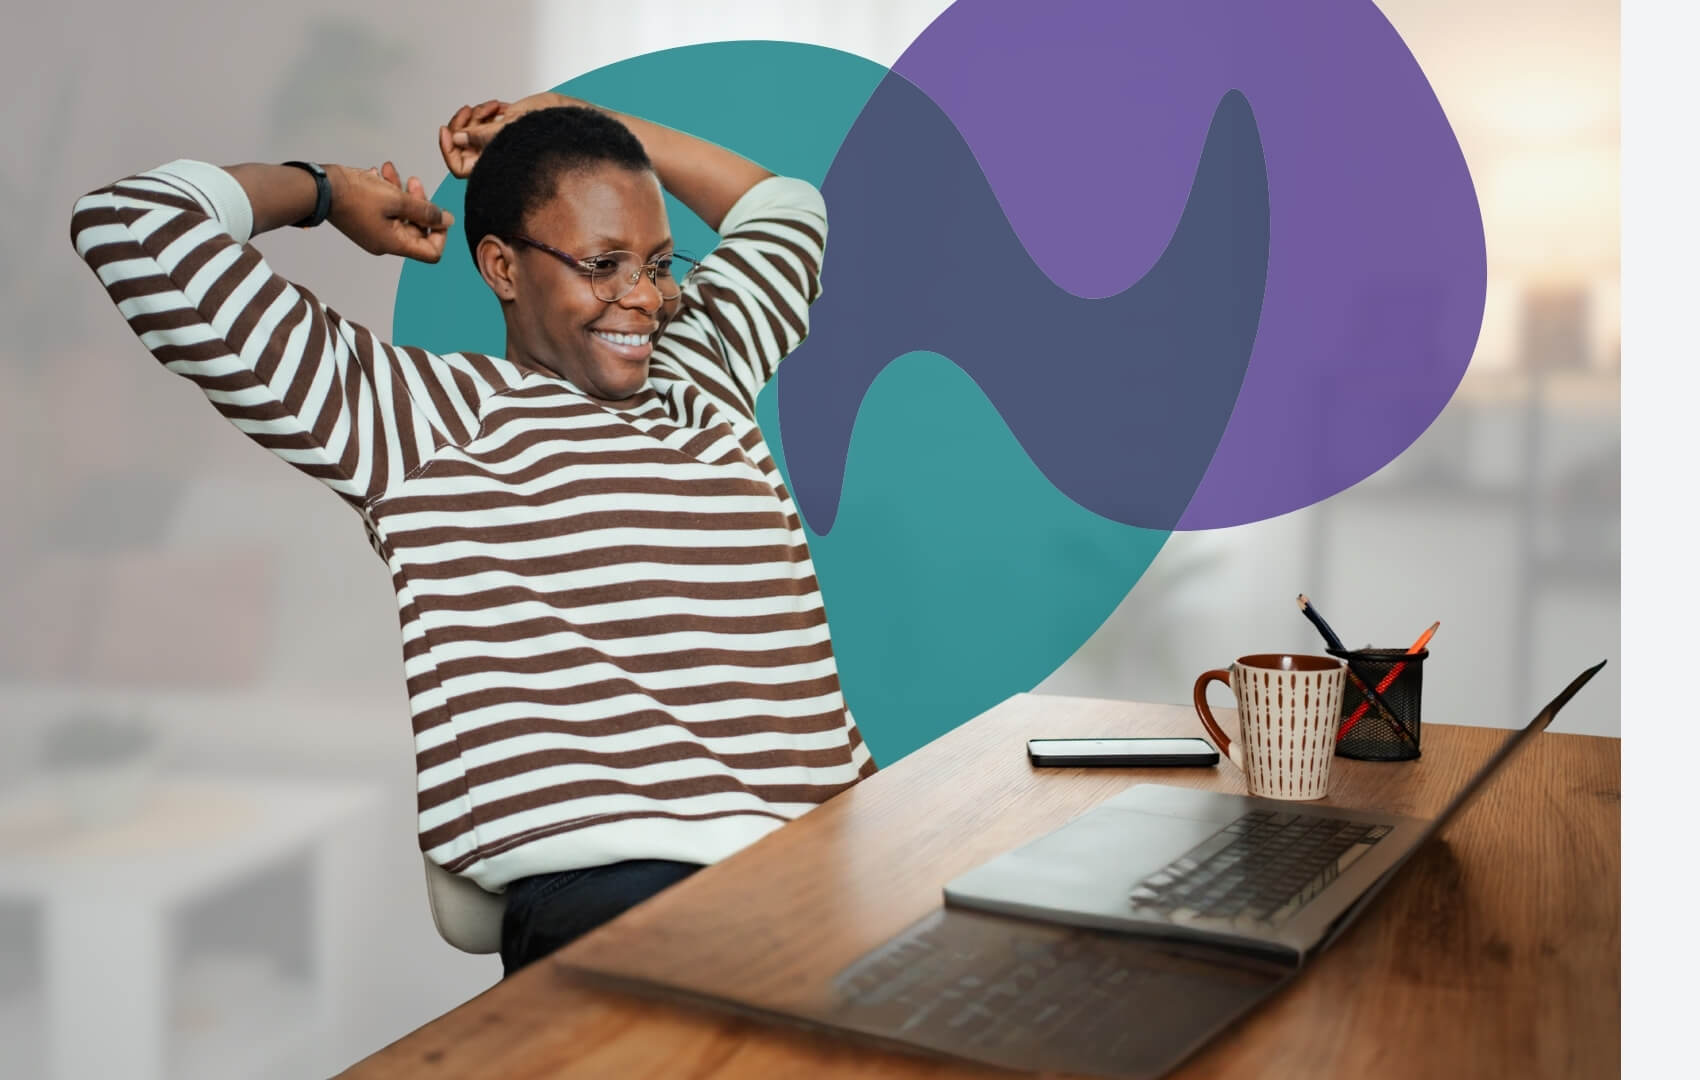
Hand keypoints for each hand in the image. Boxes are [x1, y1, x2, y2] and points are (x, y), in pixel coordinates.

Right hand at [327, 162, 453, 261]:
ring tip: (392, 171)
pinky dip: (386, 191)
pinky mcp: (364, 219)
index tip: (437, 212)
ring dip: (402, 192)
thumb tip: (447, 220)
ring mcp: (374, 231)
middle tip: (414, 182)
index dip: (440, 233)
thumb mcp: (396, 200)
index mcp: (394, 244)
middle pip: (417, 229)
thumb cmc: (354, 195)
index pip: (431, 252)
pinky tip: (379, 174)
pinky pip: (384, 208)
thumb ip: (425, 211)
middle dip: (419, 203)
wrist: (319, 188)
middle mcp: (385, 242)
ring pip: (400, 214)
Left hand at [438, 93, 590, 177]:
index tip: (446, 129)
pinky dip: (488, 113)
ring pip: (473, 133)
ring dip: (478, 116)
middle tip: (471, 110)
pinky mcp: (507, 136)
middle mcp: (495, 161)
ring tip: (494, 107)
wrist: (575, 125)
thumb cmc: (552, 133)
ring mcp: (500, 149)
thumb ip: (480, 137)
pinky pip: (487, 126)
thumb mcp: (511, 130)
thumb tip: (454, 140)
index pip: (458, 166)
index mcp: (494, 168)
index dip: (447, 149)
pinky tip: (500, 106)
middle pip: (462, 146)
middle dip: (464, 124)